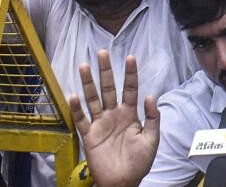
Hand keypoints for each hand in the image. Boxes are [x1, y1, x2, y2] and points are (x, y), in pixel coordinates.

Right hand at [69, 51, 158, 186]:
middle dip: (106, 71)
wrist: (124, 182)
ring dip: (88, 83)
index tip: (130, 57)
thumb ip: (152, 118)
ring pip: (93, 99)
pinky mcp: (89, 135)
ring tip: (84, 66)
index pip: (130, 89)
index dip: (130, 74)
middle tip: (102, 52)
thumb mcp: (151, 140)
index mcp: (130, 114)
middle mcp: (114, 115)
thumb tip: (150, 96)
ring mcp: (100, 124)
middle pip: (108, 88)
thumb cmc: (139, 163)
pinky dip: (76, 108)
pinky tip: (73, 96)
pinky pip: (81, 120)